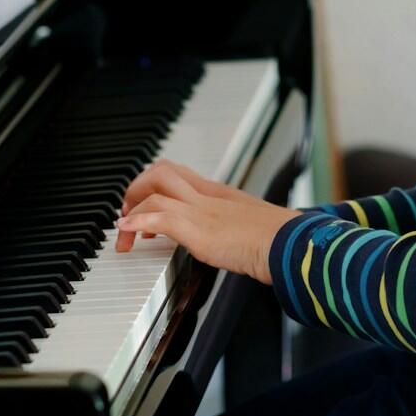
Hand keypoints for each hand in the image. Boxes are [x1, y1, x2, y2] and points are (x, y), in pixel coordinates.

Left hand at [115, 159, 301, 285]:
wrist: (290, 244)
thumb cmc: (279, 240)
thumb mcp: (252, 226)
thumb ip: (236, 227)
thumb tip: (232, 241)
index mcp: (219, 193)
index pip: (179, 174)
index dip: (155, 185)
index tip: (146, 206)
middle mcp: (207, 196)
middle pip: (161, 171)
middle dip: (137, 188)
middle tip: (129, 212)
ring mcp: (202, 210)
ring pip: (155, 189)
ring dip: (131, 208)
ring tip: (124, 231)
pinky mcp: (199, 229)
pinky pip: (159, 216)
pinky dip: (137, 221)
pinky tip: (127, 231)